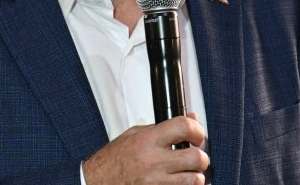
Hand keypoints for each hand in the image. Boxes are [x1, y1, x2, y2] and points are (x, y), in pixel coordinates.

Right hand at [83, 114, 209, 183]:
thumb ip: (163, 127)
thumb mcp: (135, 134)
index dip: (197, 130)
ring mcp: (156, 182)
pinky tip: (177, 181)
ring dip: (195, 176)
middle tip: (196, 156)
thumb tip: (190, 120)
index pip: (184, 127)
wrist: (97, 183)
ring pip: (194, 179)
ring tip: (187, 172)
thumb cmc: (113, 160)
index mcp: (147, 141)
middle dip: (201, 157)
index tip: (197, 135)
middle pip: (195, 157)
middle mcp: (153, 161)